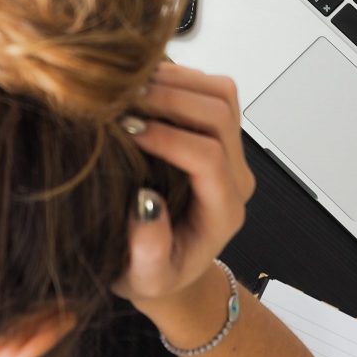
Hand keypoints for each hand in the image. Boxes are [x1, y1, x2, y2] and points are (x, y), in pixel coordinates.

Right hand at [113, 63, 255, 314]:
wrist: (168, 266)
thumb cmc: (154, 274)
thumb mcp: (145, 278)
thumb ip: (149, 252)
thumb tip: (145, 204)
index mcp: (223, 211)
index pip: (208, 158)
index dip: (168, 138)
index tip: (126, 131)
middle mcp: (235, 176)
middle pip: (220, 115)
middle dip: (170, 99)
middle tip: (122, 99)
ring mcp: (230, 151)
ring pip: (221, 94)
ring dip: (175, 81)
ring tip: (128, 87)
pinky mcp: (217, 133)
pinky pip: (210, 89)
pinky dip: (177, 77)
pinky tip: (139, 85)